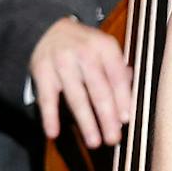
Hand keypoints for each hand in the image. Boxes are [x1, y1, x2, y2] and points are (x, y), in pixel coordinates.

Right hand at [29, 16, 132, 147]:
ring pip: (76, 97)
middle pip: (99, 90)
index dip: (123, 99)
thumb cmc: (84, 45)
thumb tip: (130, 97)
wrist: (46, 29)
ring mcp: (61, 62)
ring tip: (94, 141)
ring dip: (86, 122)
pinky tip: (53, 133)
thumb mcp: (105, 49)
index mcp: (105, 46)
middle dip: (107, 117)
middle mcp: (84, 53)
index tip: (126, 119)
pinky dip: (49, 116)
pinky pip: (47, 98)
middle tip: (113, 138)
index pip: (117, 77)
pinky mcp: (41, 71)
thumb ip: (118, 70)